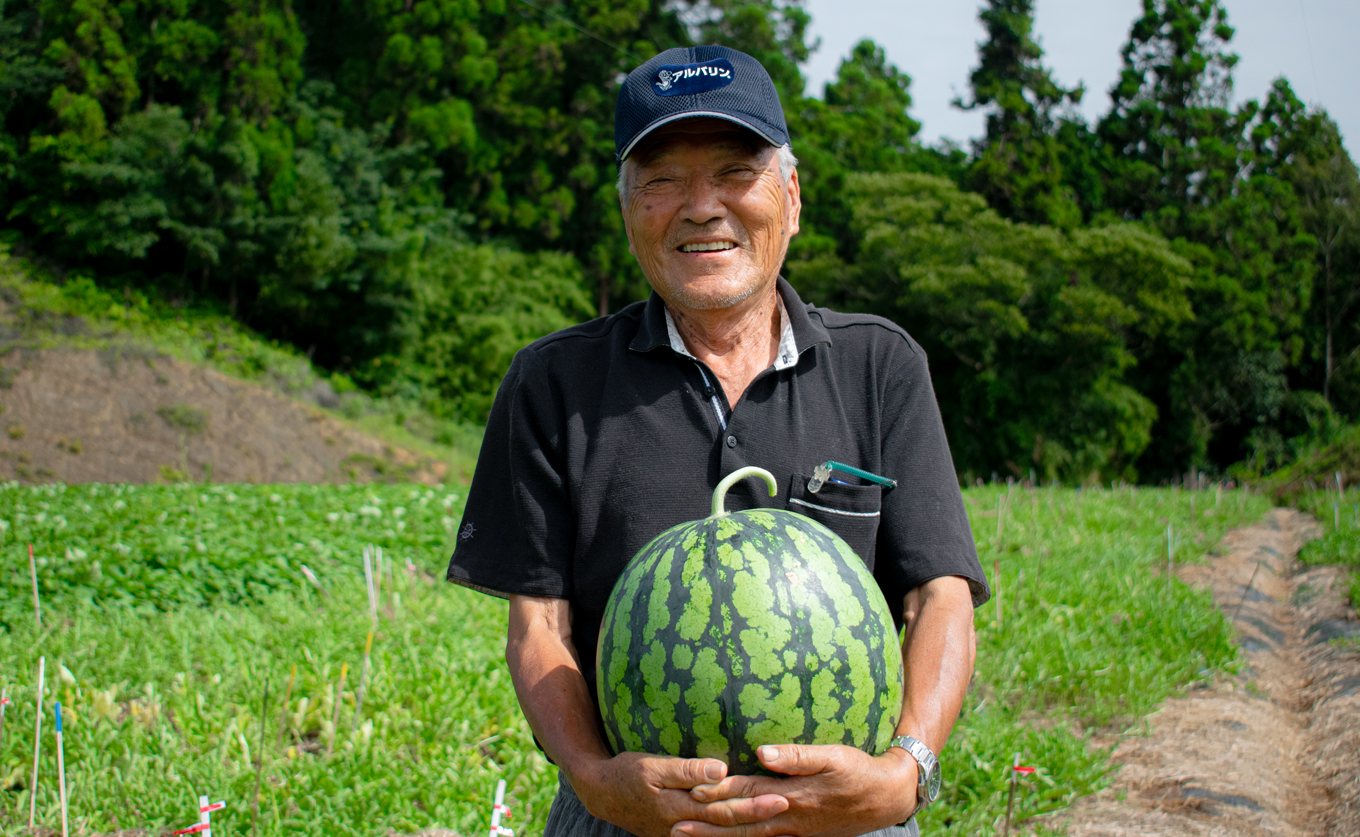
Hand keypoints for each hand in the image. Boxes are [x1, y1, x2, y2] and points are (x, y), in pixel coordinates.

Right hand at [571, 752, 790, 836]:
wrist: (602, 794)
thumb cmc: (628, 773)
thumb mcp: (652, 766)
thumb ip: (687, 769)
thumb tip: (721, 769)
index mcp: (680, 809)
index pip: (725, 808)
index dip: (754, 805)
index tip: (781, 797)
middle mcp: (684, 827)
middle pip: (729, 825)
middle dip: (761, 820)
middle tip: (790, 811)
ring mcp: (682, 835)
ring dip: (751, 835)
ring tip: (783, 832)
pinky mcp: (681, 834)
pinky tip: (750, 834)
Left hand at [675, 744, 917, 836]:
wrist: (886, 797)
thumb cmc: (859, 771)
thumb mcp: (833, 756)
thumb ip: (796, 756)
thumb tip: (760, 752)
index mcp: (791, 796)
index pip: (746, 793)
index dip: (717, 792)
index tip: (689, 791)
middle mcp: (787, 817)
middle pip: (739, 821)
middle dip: (707, 823)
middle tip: (674, 825)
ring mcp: (792, 829)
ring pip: (747, 835)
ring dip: (717, 836)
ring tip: (687, 836)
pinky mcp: (798, 832)